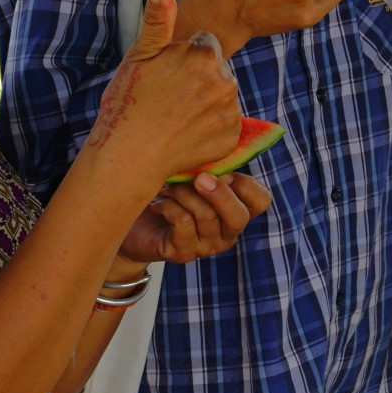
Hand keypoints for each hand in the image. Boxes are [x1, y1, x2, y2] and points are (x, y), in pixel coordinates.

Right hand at [83, 0, 244, 186]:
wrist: (128, 157)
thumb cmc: (128, 103)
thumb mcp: (140, 55)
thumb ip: (157, 17)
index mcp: (204, 54)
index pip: (204, 46)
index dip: (183, 59)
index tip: (165, 77)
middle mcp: (224, 80)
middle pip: (217, 71)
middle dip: (198, 79)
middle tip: (168, 99)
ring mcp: (230, 110)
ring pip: (222, 96)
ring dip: (206, 103)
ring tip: (176, 117)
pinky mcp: (231, 137)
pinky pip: (226, 124)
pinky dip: (211, 128)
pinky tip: (187, 133)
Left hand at [120, 171, 273, 263]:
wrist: (130, 220)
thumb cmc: (167, 189)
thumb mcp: (193, 172)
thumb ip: (213, 164)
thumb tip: (223, 139)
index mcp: (237, 210)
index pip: (261, 201)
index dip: (246, 184)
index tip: (223, 170)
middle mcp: (227, 232)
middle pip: (239, 216)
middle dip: (219, 193)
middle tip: (199, 177)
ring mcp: (206, 246)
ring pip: (207, 215)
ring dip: (185, 193)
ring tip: (168, 187)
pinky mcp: (182, 253)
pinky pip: (183, 222)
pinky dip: (170, 206)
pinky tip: (159, 204)